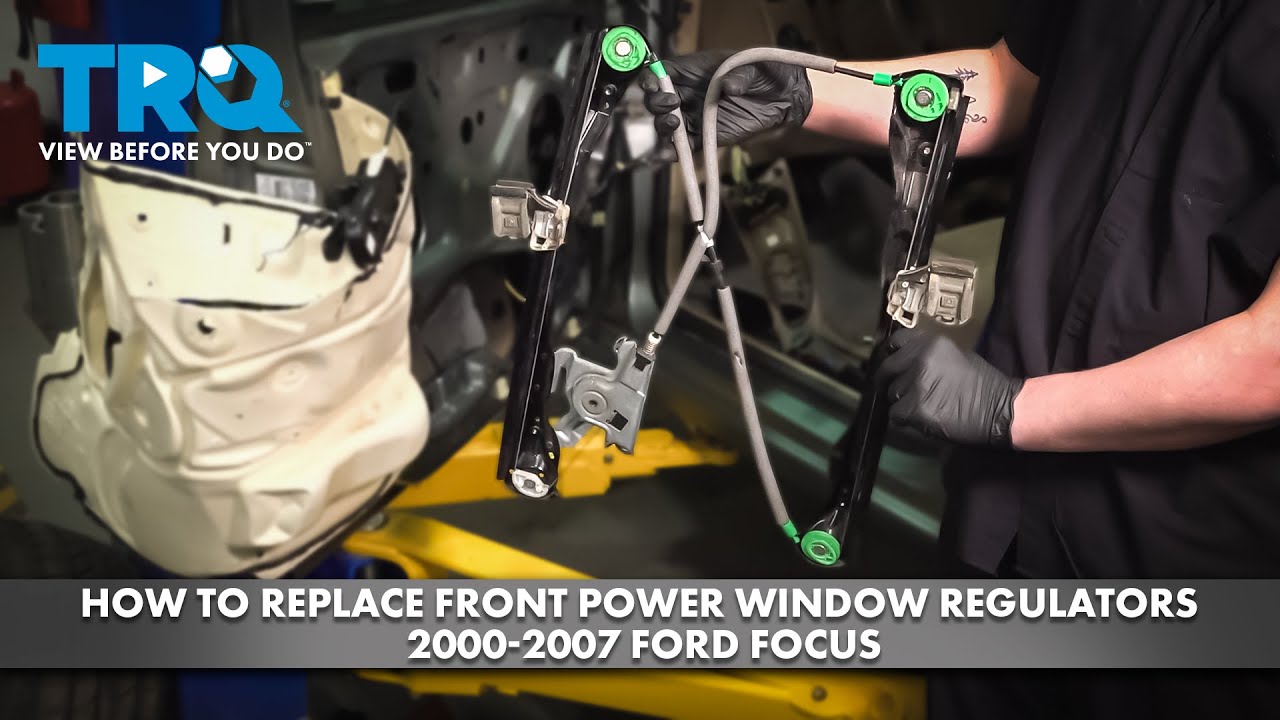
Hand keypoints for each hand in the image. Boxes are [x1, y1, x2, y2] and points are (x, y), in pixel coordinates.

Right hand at [639, 50, 813, 148]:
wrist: (782, 97)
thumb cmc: (763, 74)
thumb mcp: (751, 68)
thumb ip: (738, 76)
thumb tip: (728, 88)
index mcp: (692, 72)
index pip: (660, 74)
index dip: (651, 79)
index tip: (655, 85)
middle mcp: (687, 94)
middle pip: (657, 101)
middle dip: (657, 104)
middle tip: (673, 106)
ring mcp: (694, 118)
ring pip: (666, 126)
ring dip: (663, 127)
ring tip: (675, 125)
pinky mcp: (704, 139)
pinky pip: (684, 148)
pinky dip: (672, 153)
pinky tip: (668, 155)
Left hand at [878, 328, 1024, 447]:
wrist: (999, 408)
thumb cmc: (981, 383)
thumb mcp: (955, 354)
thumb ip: (929, 354)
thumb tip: (906, 359)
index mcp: (930, 343)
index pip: (896, 341)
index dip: (891, 353)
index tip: (893, 362)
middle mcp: (919, 359)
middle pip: (886, 369)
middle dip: (888, 380)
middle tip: (896, 390)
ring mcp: (916, 384)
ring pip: (891, 393)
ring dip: (900, 401)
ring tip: (920, 405)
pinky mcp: (915, 408)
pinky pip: (896, 414)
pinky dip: (904, 418)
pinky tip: (920, 418)